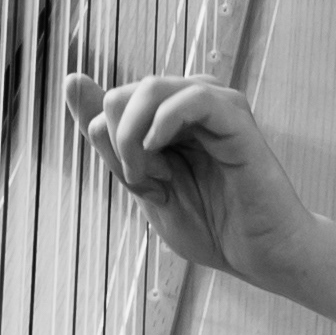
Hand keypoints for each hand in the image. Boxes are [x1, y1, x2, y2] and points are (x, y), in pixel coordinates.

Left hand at [64, 73, 322, 295]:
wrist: (263, 255)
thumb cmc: (212, 224)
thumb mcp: (144, 185)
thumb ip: (110, 140)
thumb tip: (72, 79)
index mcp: (170, 116)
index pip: (112, 102)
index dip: (108, 143)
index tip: (135, 183)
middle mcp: (192, 102)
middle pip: (125, 93)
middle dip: (118, 142)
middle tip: (143, 183)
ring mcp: (217, 106)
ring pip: (151, 88)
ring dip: (134, 137)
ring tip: (151, 178)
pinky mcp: (237, 118)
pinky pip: (194, 97)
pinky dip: (165, 122)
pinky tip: (163, 151)